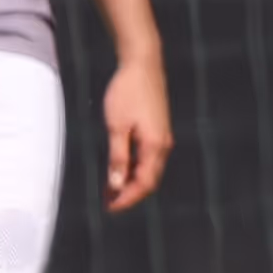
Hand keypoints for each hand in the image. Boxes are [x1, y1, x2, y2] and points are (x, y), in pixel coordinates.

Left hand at [102, 56, 172, 213]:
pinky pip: (150, 158)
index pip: (144, 183)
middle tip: (108, 202)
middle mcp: (164, 145)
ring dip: (132, 182)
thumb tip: (115, 184)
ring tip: (111, 189)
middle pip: (151, 180)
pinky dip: (135, 169)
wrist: (143, 65)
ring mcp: (163, 138)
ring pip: (150, 170)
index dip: (128, 199)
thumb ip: (118, 157)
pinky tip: (121, 168)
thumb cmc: (128, 92)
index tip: (110, 208)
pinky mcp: (158, 131)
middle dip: (130, 194)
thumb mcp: (117, 126)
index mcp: (155, 146)